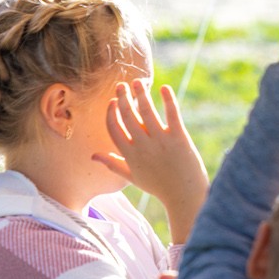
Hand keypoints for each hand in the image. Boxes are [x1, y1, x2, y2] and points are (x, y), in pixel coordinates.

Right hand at [95, 82, 209, 241]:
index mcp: (129, 155)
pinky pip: (172, 114)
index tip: (113, 101)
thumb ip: (112, 164)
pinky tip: (164, 88)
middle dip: (122, 98)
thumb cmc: (158, 186)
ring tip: (138, 82)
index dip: (111, 113)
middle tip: (122, 85)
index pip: (113, 128)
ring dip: (140, 94)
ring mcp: (161, 141)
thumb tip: (93, 156)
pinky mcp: (179, 138)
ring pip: (146, 111)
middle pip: (127, 116)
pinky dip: (168, 100)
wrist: (184, 196)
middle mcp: (142, 146)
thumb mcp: (131, 177)